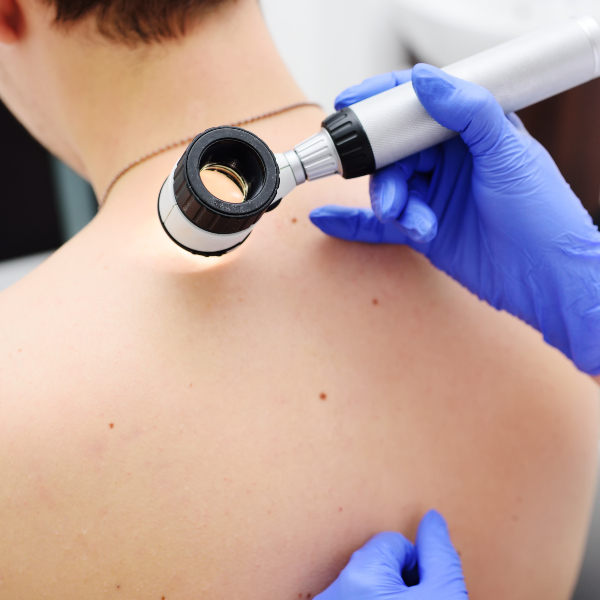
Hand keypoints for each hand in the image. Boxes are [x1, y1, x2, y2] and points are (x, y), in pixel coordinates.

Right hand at [310, 65, 599, 374]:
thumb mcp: (507, 151)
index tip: (350, 104)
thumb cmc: (541, 215)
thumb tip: (425, 80)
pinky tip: (327, 220)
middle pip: (394, 153)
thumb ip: (468, 110)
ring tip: (412, 223)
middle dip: (386, 173)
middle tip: (394, 196)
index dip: (381, 104)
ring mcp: (433, 196)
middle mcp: (448, 162)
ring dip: (392, 206)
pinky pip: (378, 224)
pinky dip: (351, 223)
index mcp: (469, 132)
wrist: (545, 279)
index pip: (416, 107)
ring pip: (388, 189)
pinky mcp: (422, 229)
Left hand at [315, 511, 467, 599]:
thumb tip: (433, 519)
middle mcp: (333, 590)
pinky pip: (347, 595)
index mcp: (361, 575)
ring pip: (361, 582)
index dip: (415, 569)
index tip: (423, 593)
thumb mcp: (444, 595)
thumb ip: (439, 554)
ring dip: (381, 593)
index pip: (393, 543)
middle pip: (375, 562)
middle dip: (397, 580)